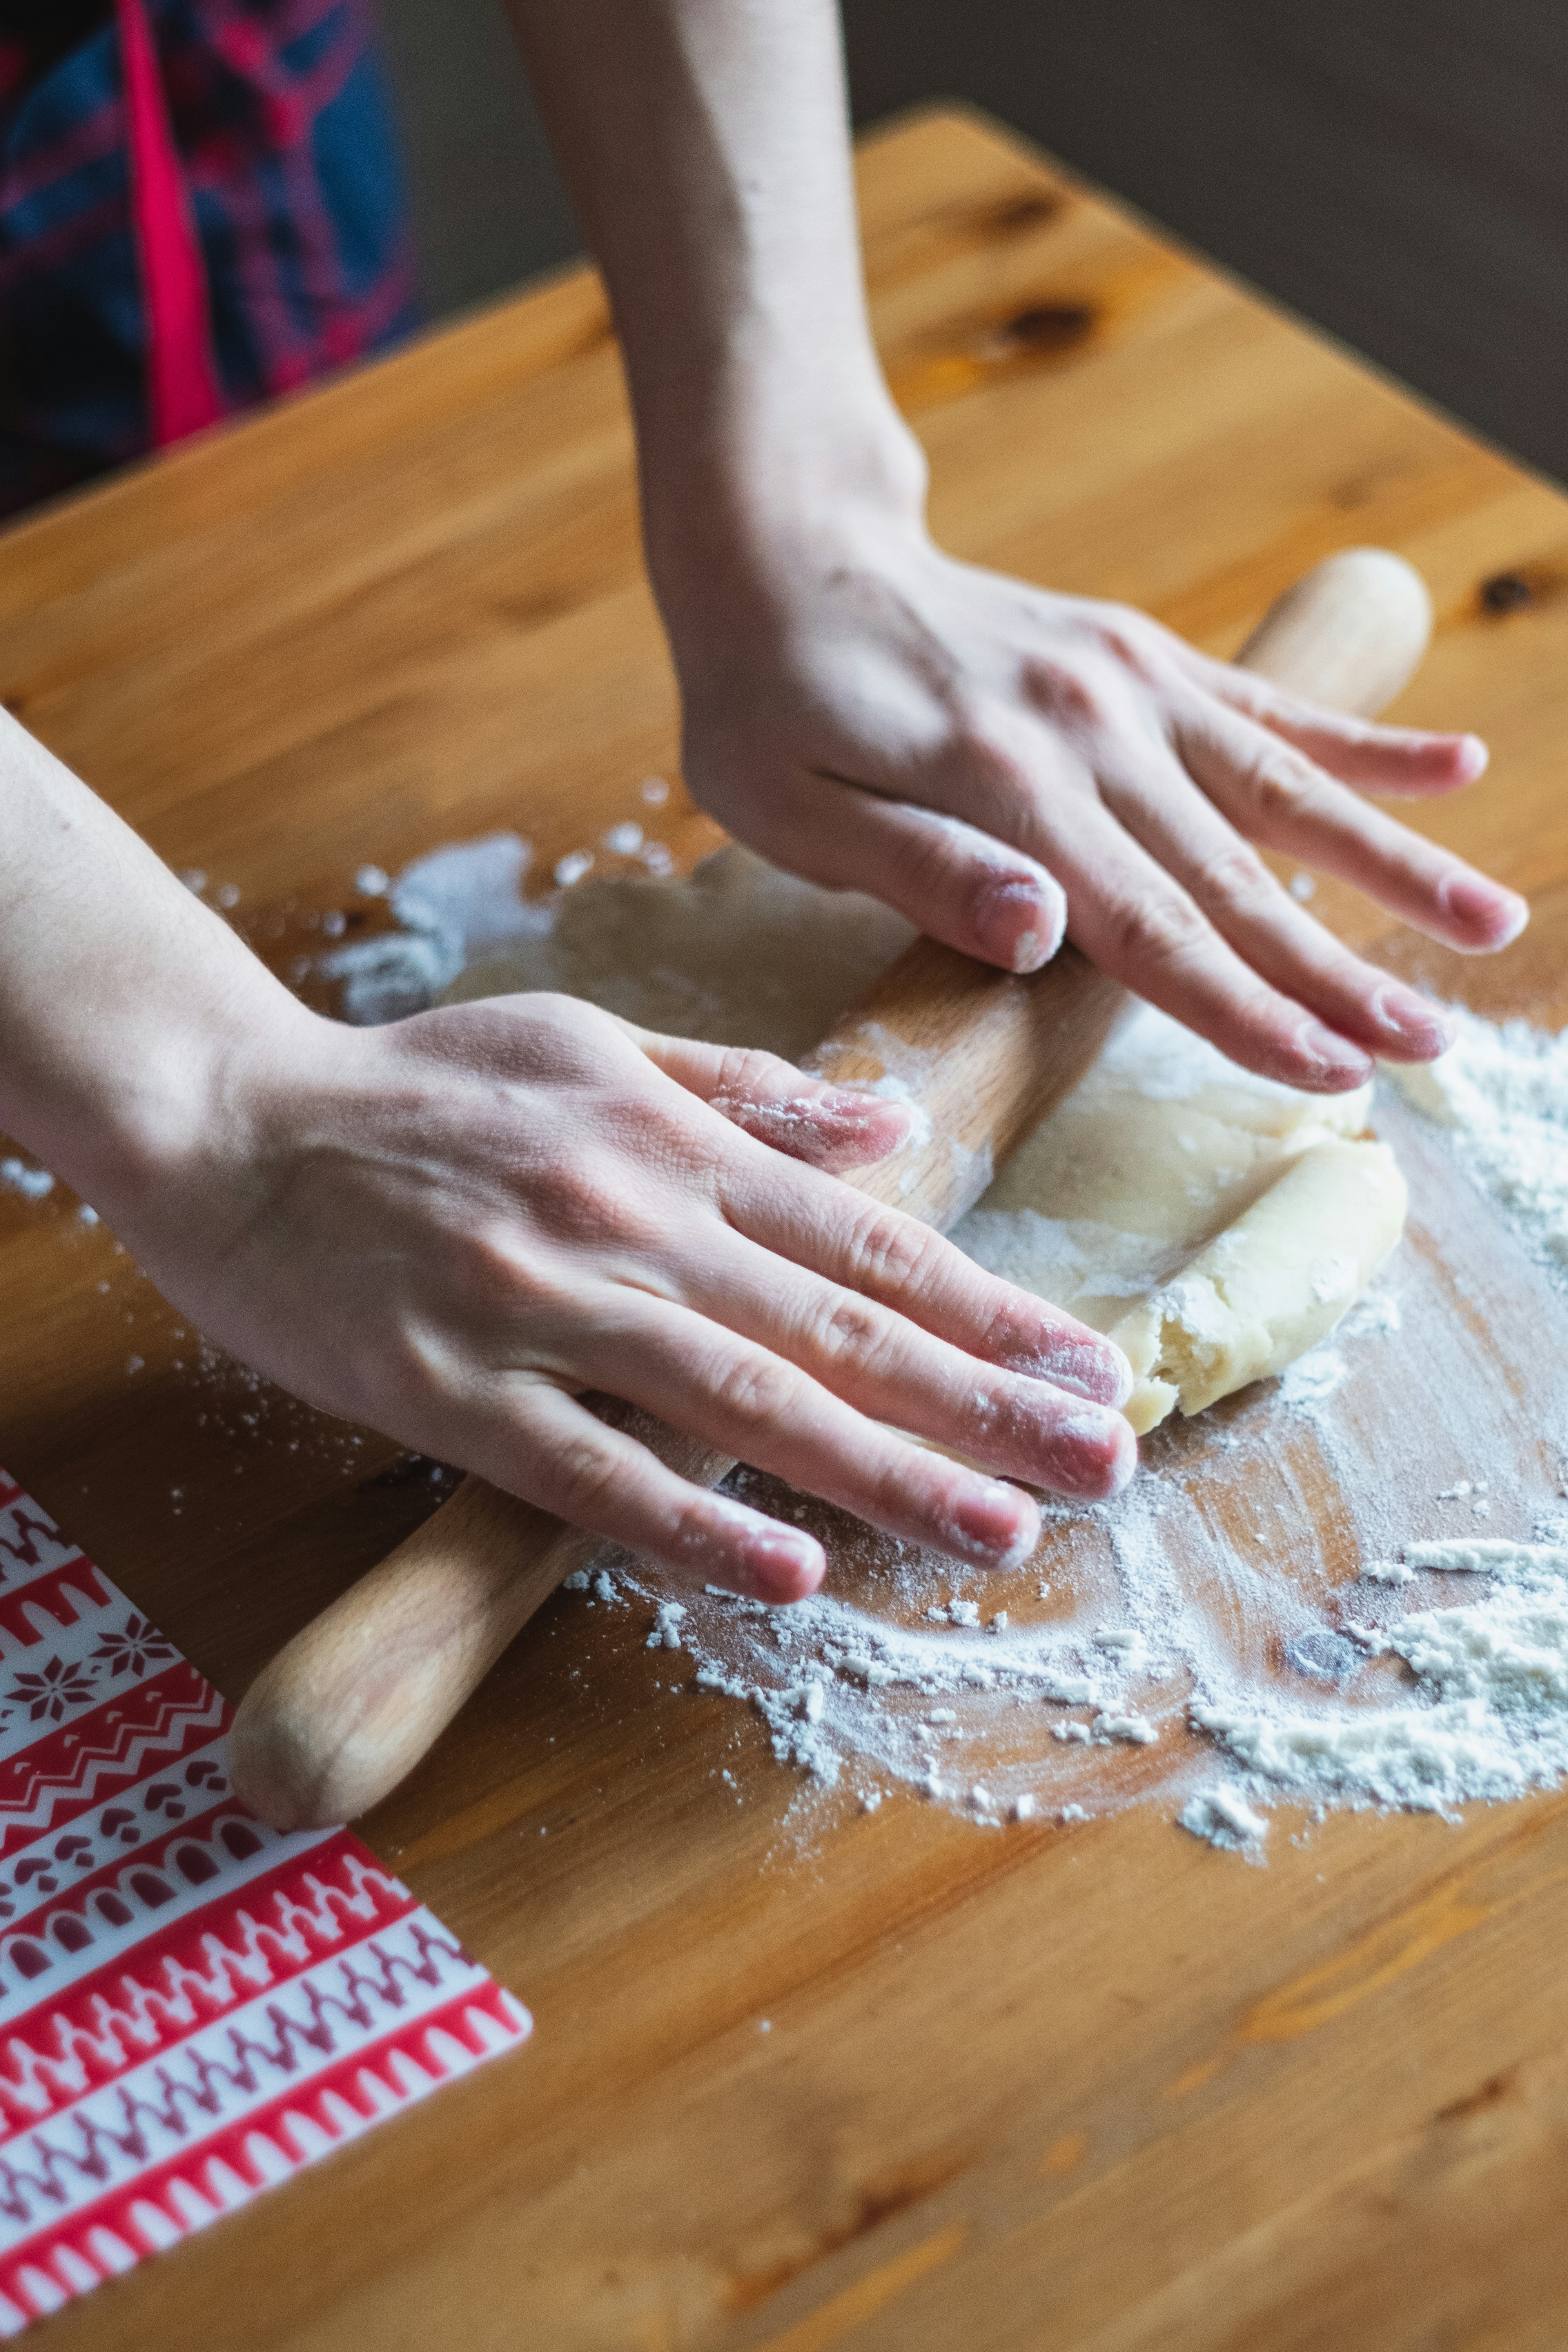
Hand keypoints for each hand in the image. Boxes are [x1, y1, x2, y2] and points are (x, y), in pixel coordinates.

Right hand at [111, 992, 1132, 1600]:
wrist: (229, 1115)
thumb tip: (885, 1123)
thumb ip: (745, 1091)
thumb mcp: (591, 1042)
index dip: (987, 1307)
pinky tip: (790, 1568)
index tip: (1088, 1362)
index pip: (863, 1238)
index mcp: (671, 1140)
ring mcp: (542, 1308)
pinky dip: (693, 1519)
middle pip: (835, 1326)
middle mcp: (630, 1218)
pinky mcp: (451, 1390)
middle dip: (983, 1399)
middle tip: (1106, 1458)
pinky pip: (590, 1471)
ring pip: (741, 1399)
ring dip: (882, 1470)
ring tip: (1000, 1528)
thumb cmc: (418, 1084)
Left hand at [661, 499, 1526, 1094]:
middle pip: (1236, 877)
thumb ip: (916, 869)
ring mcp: (1130, 685)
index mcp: (1008, 788)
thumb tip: (1042, 932)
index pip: (1148, 928)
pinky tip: (1459, 763)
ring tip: (1492, 922)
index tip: (1330, 1071)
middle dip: (1339, 971)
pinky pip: (1267, 703)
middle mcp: (1093, 732)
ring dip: (1394, 861)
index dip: (1242, 1009)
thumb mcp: (789, 807)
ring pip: (1287, 789)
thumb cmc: (768, 706)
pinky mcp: (1141, 656)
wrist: (785, 553)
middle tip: (1434, 1046)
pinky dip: (1363, 737)